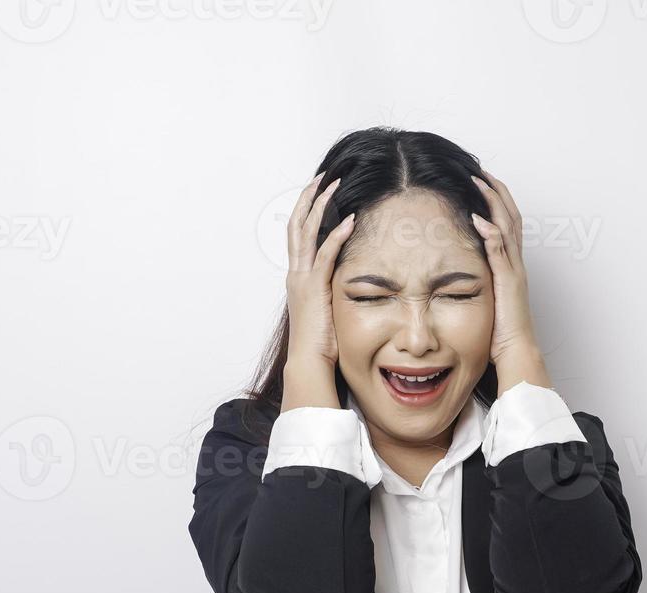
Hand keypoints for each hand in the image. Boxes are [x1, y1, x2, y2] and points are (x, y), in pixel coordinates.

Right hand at [285, 173, 354, 370]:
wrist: (309, 362)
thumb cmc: (320, 342)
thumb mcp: (326, 309)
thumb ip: (331, 290)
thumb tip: (347, 281)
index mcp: (297, 277)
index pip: (298, 235)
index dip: (306, 210)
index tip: (318, 191)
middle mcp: (296, 273)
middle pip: (297, 225)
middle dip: (309, 198)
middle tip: (323, 177)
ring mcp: (302, 279)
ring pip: (307, 232)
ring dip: (321, 206)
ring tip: (334, 185)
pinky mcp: (314, 288)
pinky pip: (325, 254)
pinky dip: (337, 235)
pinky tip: (350, 220)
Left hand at [470, 172, 544, 370]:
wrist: (516, 350)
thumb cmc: (501, 330)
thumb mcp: (488, 297)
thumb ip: (481, 279)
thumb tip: (462, 267)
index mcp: (511, 265)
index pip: (506, 224)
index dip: (496, 201)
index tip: (481, 183)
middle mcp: (515, 263)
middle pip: (510, 216)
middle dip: (496, 192)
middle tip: (480, 172)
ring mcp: (514, 271)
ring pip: (508, 227)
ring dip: (494, 203)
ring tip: (480, 183)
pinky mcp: (508, 282)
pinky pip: (500, 252)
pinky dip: (491, 233)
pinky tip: (478, 218)